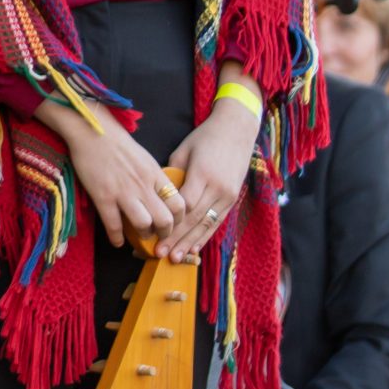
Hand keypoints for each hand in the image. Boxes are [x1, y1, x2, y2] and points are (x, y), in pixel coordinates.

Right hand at [43, 100, 177, 250]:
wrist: (91, 129)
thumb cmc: (116, 141)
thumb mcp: (143, 157)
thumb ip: (153, 177)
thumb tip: (160, 195)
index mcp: (154, 173)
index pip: (179, 203)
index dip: (180, 219)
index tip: (174, 224)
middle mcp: (143, 185)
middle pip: (165, 219)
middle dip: (165, 234)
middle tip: (159, 237)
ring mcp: (123, 192)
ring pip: (144, 225)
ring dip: (143, 236)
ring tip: (139, 236)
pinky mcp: (103, 196)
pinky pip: (114, 225)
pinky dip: (117, 238)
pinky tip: (117, 241)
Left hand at [162, 86, 259, 261]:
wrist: (236, 131)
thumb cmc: (204, 138)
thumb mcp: (183, 150)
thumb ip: (172, 174)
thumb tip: (156, 195)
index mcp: (203, 174)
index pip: (185, 205)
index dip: (169, 222)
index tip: (153, 233)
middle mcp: (217, 188)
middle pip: (194, 219)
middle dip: (177, 239)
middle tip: (159, 253)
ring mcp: (227, 196)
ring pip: (206, 225)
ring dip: (190, 243)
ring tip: (175, 258)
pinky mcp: (232, 200)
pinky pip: (216, 223)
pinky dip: (204, 237)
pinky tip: (194, 249)